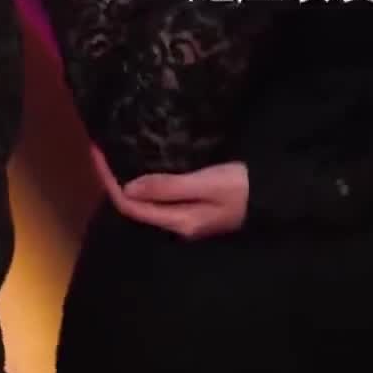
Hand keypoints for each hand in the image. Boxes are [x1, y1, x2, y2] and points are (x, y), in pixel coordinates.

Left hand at [90, 146, 248, 239]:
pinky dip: (146, 180)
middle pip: (135, 206)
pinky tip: (145, 163)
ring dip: (128, 180)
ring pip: (147, 202)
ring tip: (116, 153)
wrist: (276, 195)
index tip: (97, 151)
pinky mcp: (196, 208)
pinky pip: (160, 197)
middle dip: (113, 179)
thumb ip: (169, 186)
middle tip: (101, 148)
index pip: (131, 205)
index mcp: (178, 221)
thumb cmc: (243, 187)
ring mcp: (188, 219)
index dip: (109, 180)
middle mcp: (178, 224)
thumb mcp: (207, 183)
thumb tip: (128, 187)